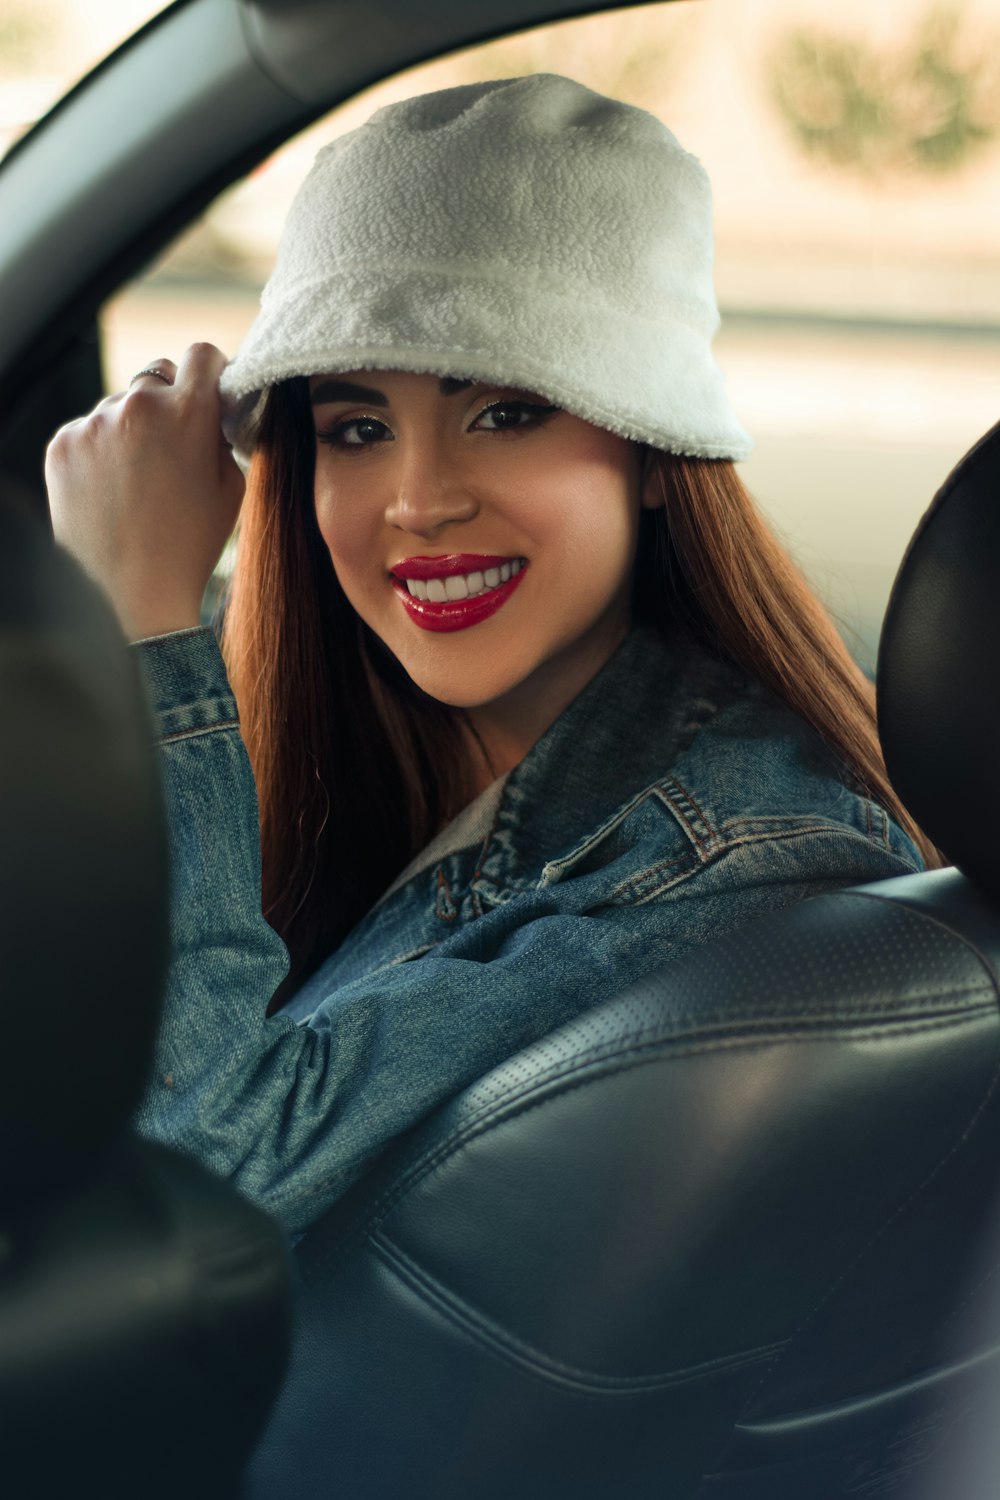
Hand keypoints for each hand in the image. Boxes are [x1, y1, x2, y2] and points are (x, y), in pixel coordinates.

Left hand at [45, 343, 244, 640]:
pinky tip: (112, 491)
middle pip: (157, 376)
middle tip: (173, 449)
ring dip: (132, 430)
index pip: (202, 355)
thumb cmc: (189, 545)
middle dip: (169, 404)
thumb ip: (222, 436)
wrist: (132, 594)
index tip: (210, 395)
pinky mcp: (62, 444)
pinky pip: (89, 431)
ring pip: (120, 407)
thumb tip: (211, 412)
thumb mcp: (232, 487)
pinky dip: (101, 452)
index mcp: (188, 413)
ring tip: (138, 483)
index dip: (211, 374)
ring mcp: (94, 424)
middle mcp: (137, 406)